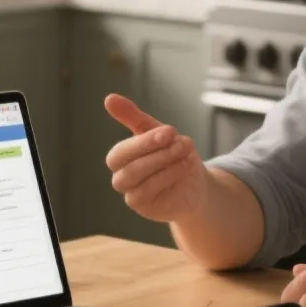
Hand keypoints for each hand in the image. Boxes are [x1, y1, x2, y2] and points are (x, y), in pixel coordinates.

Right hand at [104, 94, 206, 223]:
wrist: (196, 183)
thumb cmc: (173, 155)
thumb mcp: (158, 133)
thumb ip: (133, 117)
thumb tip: (109, 98)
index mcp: (121, 159)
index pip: (120, 153)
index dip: (142, 142)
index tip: (169, 131)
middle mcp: (122, 178)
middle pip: (126, 167)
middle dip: (153, 151)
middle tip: (177, 139)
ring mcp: (132, 195)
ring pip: (138, 179)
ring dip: (164, 162)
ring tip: (185, 150)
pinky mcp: (145, 208)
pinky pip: (151, 192)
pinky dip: (169, 176)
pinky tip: (185, 166)